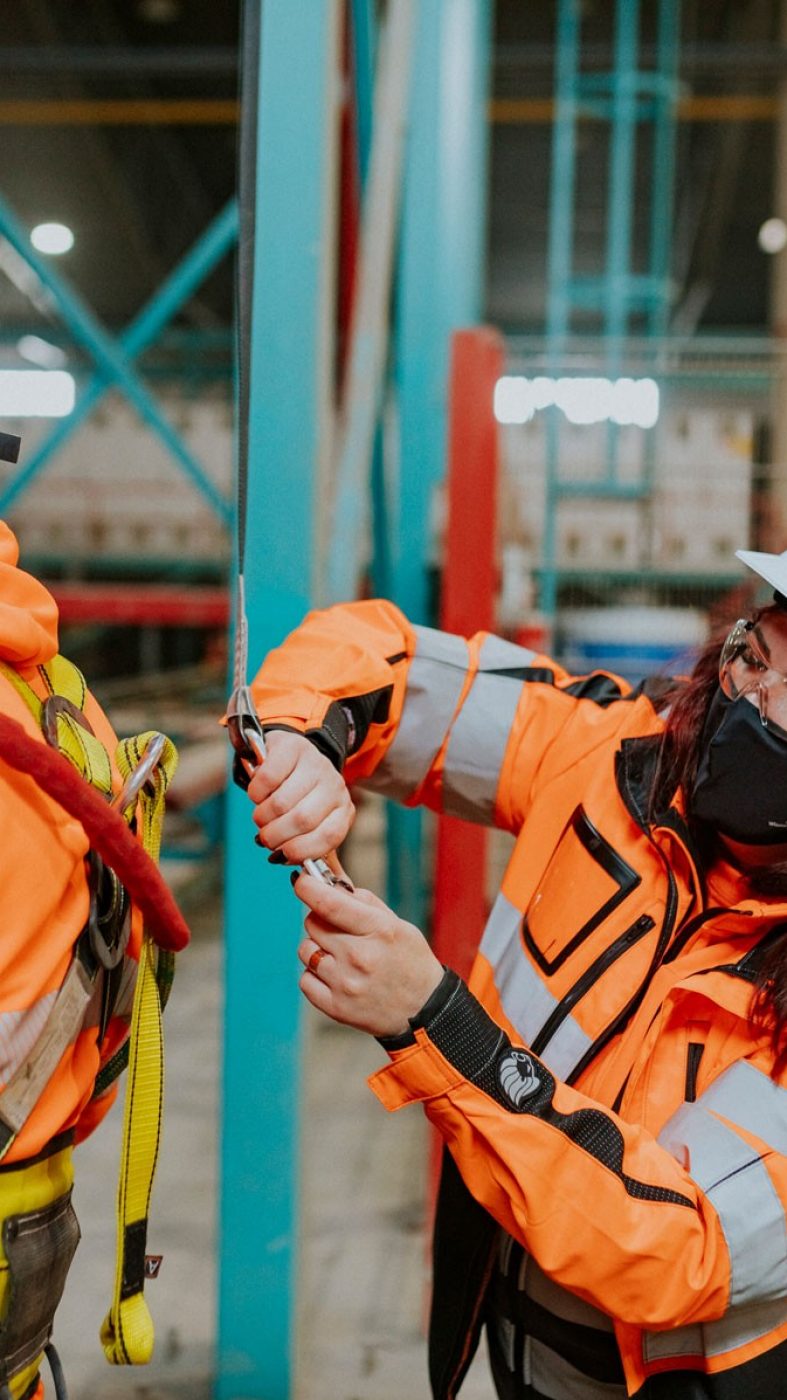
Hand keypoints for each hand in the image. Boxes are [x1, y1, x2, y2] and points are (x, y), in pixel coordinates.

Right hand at [247, 731, 354, 863]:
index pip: (329, 836)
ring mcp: (315, 764)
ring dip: (263, 816)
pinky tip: (257, 795)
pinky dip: (255, 793)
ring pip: (282, 802)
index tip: (282, 856)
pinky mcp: (292, 748)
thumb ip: (315, 848)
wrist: (292, 754)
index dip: (301, 851)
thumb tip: (318, 879)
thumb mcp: (315, 821)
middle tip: (265, 838)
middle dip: (276, 836)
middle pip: (302, 820)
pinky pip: (268, 779)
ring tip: (260, 817)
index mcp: (343, 809)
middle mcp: (334, 785)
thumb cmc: (301, 796)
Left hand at [291, 871, 443, 1037]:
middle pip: (313, 924)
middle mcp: (359, 956)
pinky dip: (315, 975)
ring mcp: (345, 983)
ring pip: (306, 950)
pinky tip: (336, 976)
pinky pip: (305, 979)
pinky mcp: (335, 1006)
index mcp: (378, 930)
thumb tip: (331, 884)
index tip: (302, 881)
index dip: (308, 888)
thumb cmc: (410, 962)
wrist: (423, 1010)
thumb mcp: (398, 924)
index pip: (329, 903)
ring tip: (340, 956)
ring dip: (317, 948)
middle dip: (320, 920)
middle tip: (338, 929)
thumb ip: (364, 903)